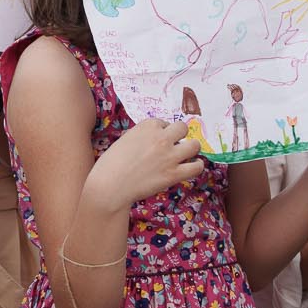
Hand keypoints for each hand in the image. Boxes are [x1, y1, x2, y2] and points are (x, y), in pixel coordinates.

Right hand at [87, 118, 203, 210]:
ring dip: (191, 149)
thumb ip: (141, 137)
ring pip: (195, 145)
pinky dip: (196, 166)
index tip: (156, 141)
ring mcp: (169, 156)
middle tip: (174, 146)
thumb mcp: (125, 140)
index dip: (161, 132)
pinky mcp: (174, 174)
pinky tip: (192, 167)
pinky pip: (197, 166)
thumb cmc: (111, 164)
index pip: (163, 123)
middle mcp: (161, 137)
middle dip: (179, 136)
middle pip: (183, 128)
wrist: (110, 185)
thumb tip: (151, 140)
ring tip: (186, 155)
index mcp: (147, 125)